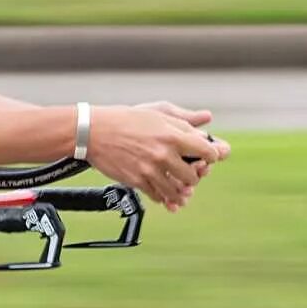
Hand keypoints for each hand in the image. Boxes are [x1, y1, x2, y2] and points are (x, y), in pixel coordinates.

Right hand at [86, 102, 231, 211]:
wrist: (94, 131)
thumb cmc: (125, 119)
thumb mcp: (158, 112)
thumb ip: (185, 119)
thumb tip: (207, 119)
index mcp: (173, 135)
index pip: (207, 152)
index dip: (212, 156)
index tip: (208, 157)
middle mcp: (164, 154)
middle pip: (194, 176)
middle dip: (195, 175)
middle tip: (190, 172)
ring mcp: (150, 170)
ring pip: (177, 190)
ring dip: (180, 190)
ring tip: (179, 186)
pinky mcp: (137, 181)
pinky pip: (158, 196)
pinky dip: (163, 196)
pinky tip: (163, 191)